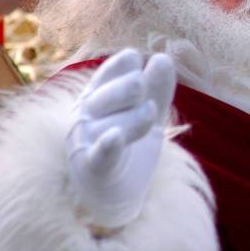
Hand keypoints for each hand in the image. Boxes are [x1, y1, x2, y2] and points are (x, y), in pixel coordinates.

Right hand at [66, 48, 175, 228]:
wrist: (117, 192)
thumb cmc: (129, 145)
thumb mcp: (148, 112)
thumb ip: (157, 88)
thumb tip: (163, 58)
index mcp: (98, 94)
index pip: (112, 70)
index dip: (125, 66)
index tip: (137, 65)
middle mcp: (86, 114)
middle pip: (107, 93)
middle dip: (128, 89)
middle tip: (143, 91)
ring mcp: (86, 141)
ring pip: (109, 123)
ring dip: (134, 119)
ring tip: (149, 116)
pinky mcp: (93, 168)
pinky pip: (99, 155)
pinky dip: (107, 146)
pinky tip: (116, 136)